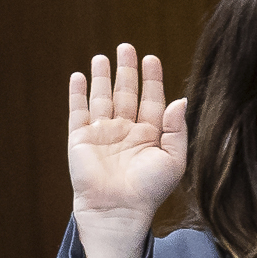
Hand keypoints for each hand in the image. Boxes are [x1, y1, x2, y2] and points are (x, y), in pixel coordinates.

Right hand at [65, 43, 188, 257]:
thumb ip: (176, 129)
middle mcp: (125, 131)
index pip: (151, 99)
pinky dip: (77, 94)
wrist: (118, 210)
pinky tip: (78, 77)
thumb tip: (179, 99)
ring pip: (102, 98)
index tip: (151, 59)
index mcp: (150, 135)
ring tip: (102, 57)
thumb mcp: (173, 159)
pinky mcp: (81, 140)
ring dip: (102, 77)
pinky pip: (78, 112)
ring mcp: (102, 134)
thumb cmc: (149, 190)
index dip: (152, 79)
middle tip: (126, 47)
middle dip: (126, 70)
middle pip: (126, 93)